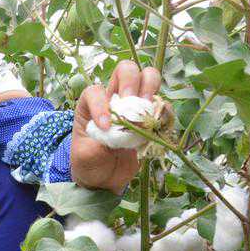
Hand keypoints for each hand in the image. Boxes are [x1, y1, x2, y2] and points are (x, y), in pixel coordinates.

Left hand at [70, 59, 162, 190]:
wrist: (104, 180)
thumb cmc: (89, 164)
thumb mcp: (85, 157)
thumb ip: (98, 143)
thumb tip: (117, 131)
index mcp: (90, 105)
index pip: (95, 91)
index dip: (101, 104)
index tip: (105, 127)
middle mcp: (112, 99)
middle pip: (125, 70)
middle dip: (130, 81)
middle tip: (131, 102)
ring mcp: (133, 106)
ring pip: (147, 77)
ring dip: (150, 88)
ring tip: (147, 108)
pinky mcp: (149, 119)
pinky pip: (162, 104)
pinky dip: (164, 110)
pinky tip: (158, 123)